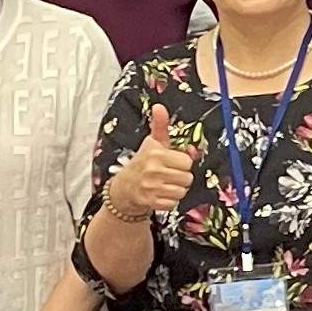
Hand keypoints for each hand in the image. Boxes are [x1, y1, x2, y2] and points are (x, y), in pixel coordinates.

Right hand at [103, 105, 194, 222]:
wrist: (124, 188)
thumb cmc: (143, 163)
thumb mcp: (152, 143)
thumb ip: (160, 126)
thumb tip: (159, 106)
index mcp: (156, 154)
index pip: (187, 162)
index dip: (183, 163)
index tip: (173, 163)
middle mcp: (153, 170)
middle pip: (187, 178)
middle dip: (181, 177)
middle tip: (169, 175)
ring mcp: (151, 187)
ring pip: (181, 191)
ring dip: (176, 190)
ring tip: (165, 185)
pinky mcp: (150, 202)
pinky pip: (173, 203)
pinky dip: (169, 201)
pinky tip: (160, 194)